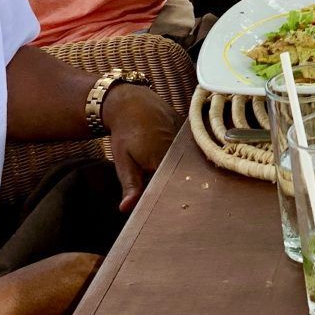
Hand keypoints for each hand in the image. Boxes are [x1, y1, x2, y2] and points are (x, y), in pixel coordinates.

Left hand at [101, 83, 178, 212]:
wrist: (131, 103)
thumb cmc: (125, 132)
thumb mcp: (123, 161)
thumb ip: (130, 185)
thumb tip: (126, 208)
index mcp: (163, 158)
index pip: (172, 186)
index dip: (170, 198)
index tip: (169, 210)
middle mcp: (179, 148)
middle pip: (183, 175)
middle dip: (179, 187)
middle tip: (176, 201)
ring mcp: (186, 138)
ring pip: (189, 162)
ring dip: (184, 172)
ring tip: (181, 182)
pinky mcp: (189, 132)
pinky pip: (191, 150)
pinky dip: (186, 158)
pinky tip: (181, 163)